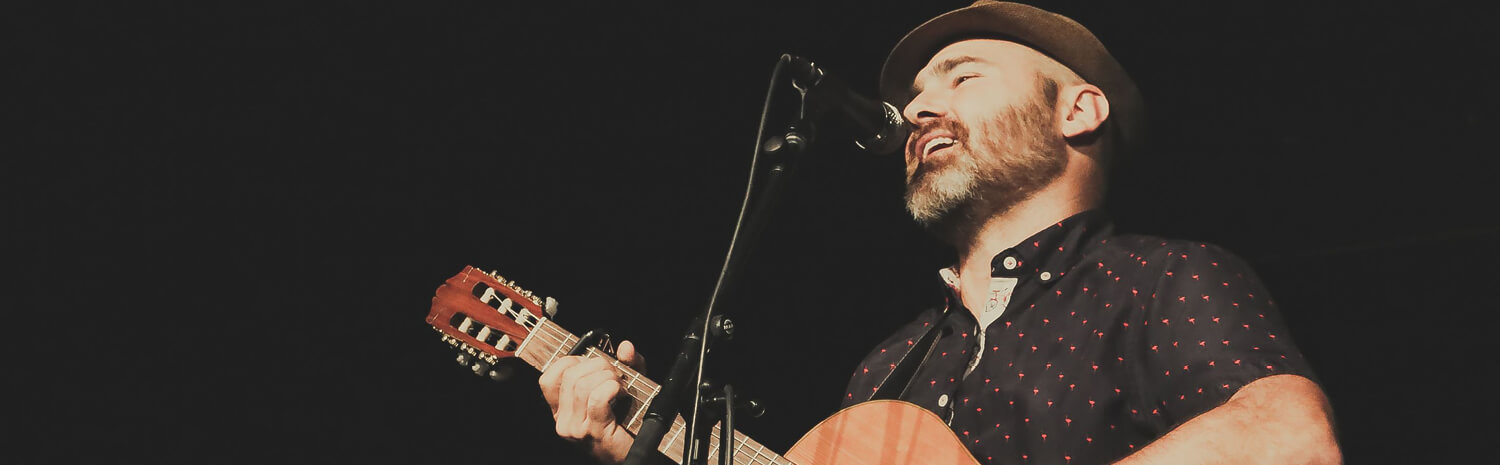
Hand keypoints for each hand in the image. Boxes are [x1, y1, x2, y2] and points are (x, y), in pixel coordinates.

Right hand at [538, 340, 646, 463]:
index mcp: (561, 411)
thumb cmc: (628, 424)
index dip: (571, 362)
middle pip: (570, 376)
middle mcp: (563, 421)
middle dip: (598, 365)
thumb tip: (625, 347)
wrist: (636, 455)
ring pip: (583, 385)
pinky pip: (597, 398)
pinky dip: (612, 388)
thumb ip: (625, 365)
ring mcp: (576, 428)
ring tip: (620, 386)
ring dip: (608, 377)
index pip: (548, 378)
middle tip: (616, 374)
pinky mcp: (593, 432)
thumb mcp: (622, 387)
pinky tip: (622, 394)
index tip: (592, 365)